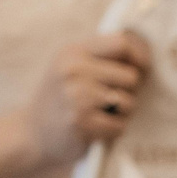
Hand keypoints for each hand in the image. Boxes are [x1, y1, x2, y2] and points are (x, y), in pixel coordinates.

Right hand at [23, 32, 147, 165]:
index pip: (122, 43)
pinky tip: (94, 129)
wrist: (30, 134)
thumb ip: (103, 59)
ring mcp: (75, 96)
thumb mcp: (72, 68)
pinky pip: (119, 126)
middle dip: (128, 92)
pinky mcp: (80, 122)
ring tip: (99, 114)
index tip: (142, 70)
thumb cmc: (61, 100)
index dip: (140, 56)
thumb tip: (146, 58)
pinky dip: (112, 131)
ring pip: (128, 102)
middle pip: (131, 77)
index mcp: (73, 52)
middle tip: (108, 101)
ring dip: (121, 114)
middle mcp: (73, 70)